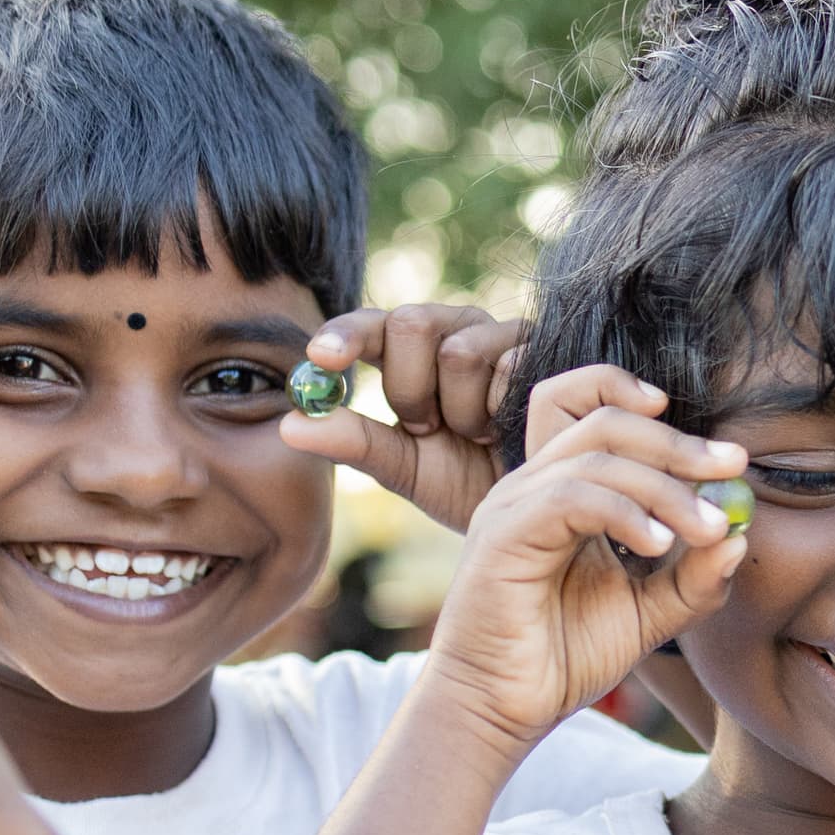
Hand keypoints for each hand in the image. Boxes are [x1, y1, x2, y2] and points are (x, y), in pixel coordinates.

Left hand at [282, 304, 530, 528]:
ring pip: (457, 350)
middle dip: (409, 387)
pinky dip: (500, 414)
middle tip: (426, 428)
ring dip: (461, 411)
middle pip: (410, 322)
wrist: (544, 512)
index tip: (322, 357)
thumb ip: (352, 441)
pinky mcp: (546, 350)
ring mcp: (504, 336)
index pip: (374, 325)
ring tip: (482, 439)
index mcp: (415, 354)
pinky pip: (507, 367)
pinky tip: (516, 434)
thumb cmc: (472, 485)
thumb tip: (287, 424)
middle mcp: (458, 332)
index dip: (346, 334)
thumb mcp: (404, 468)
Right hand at [417, 364, 746, 750]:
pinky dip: (625, 513)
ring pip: (598, 459)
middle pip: (605, 422)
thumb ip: (694, 580)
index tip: (708, 443)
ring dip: (666, 487)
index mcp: (562, 491)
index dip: (643, 401)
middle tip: (733, 466)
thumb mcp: (648, 615)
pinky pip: (573, 498)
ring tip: (709, 529)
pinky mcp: (505, 537)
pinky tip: (660, 546)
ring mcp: (514, 507)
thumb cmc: (564, 658)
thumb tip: (739, 538)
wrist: (504, 709)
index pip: (588, 409)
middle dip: (678, 442)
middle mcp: (533, 487)